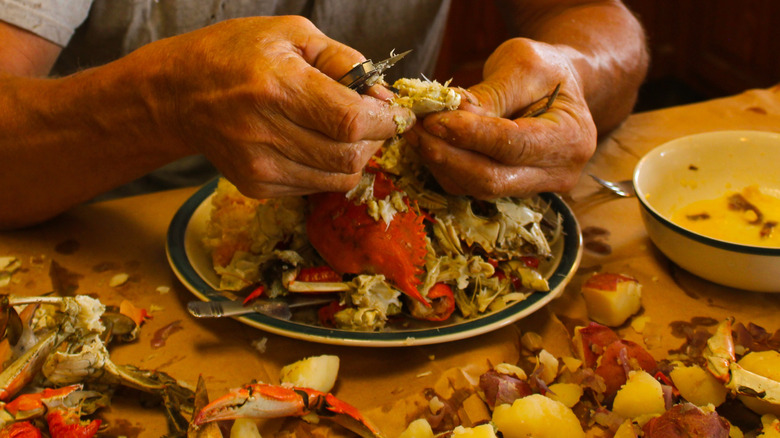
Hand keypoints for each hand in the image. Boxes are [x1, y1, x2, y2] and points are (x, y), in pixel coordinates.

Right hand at [136, 16, 413, 197]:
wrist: (180, 93)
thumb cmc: (238, 53)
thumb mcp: (293, 34)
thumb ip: (346, 63)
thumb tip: (384, 98)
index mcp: (277, 86)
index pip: (351, 121)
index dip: (386, 123)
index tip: (399, 116)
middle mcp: (265, 132)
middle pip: (350, 156)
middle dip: (375, 139)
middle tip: (372, 120)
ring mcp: (259, 165)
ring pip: (338, 178)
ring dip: (355, 156)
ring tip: (344, 131)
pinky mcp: (256, 185)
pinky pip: (316, 186)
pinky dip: (328, 168)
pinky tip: (314, 143)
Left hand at [406, 37, 596, 197]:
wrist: (557, 87)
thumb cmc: (545, 70)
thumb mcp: (523, 66)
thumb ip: (491, 95)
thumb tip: (449, 116)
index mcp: (570, 139)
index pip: (514, 145)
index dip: (471, 136)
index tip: (434, 121)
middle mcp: (556, 173)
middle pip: (492, 179)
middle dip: (447, 155)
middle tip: (413, 128)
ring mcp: (533, 187)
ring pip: (476, 187)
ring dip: (440, 161)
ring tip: (414, 131)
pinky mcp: (509, 189)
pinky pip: (471, 185)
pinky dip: (445, 165)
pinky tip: (427, 141)